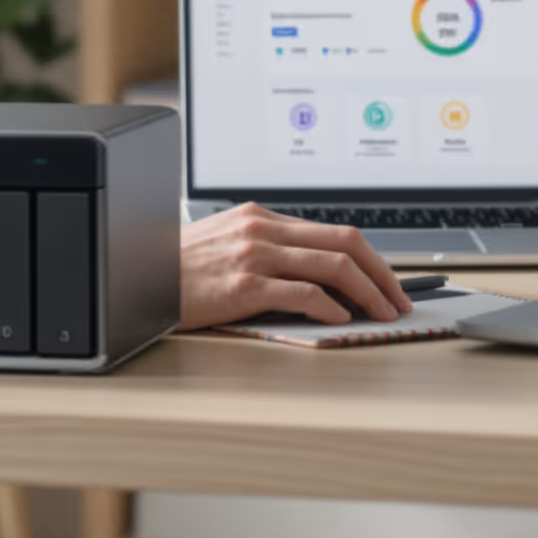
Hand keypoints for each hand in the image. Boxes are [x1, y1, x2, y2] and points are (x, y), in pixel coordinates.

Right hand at [178, 202, 412, 330]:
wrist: (138, 279)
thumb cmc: (179, 270)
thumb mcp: (227, 244)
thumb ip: (269, 249)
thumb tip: (318, 276)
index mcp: (261, 217)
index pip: (334, 231)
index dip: (370, 258)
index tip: (386, 281)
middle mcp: (262, 230)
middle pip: (345, 242)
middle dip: (382, 273)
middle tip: (399, 298)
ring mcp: (254, 256)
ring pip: (333, 265)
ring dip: (368, 292)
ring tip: (382, 313)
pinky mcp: (244, 286)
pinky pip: (304, 292)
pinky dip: (331, 307)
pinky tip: (340, 320)